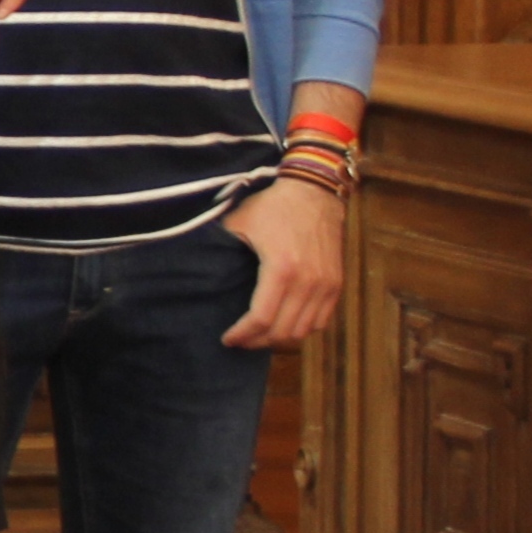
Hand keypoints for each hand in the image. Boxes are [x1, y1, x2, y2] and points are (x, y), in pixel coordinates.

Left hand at [221, 172, 345, 348]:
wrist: (314, 191)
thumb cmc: (272, 207)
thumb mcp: (238, 223)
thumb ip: (222, 250)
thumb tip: (195, 272)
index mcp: (281, 268)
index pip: (261, 318)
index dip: (243, 335)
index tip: (227, 339)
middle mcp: (308, 281)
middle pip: (283, 330)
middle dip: (258, 341)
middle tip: (241, 340)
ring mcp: (326, 284)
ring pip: (304, 330)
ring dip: (280, 338)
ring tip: (259, 336)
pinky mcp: (336, 283)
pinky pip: (322, 320)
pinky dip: (303, 329)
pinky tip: (284, 325)